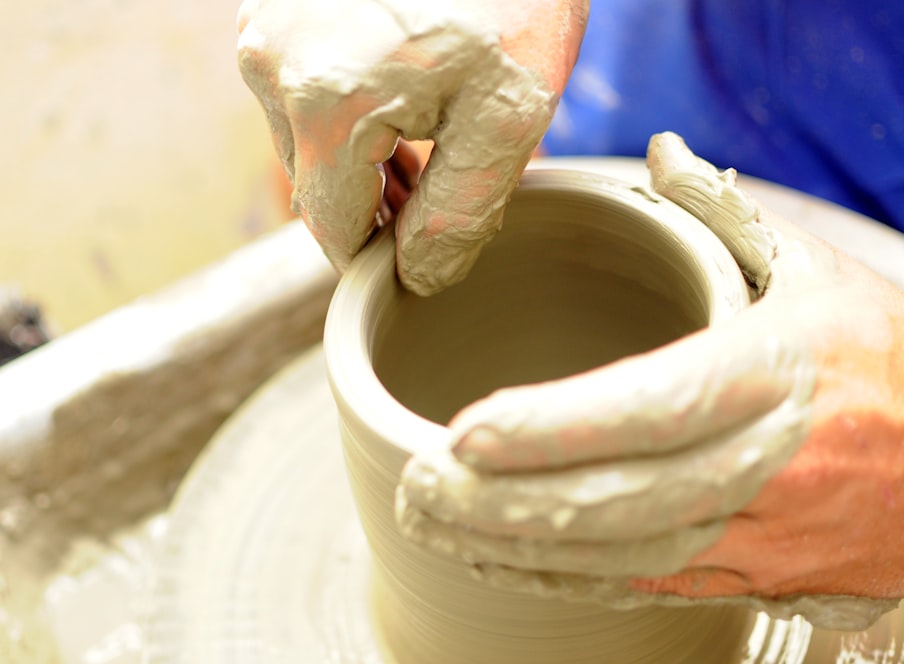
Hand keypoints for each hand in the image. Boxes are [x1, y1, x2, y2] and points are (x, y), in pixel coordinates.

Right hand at [237, 0, 587, 293]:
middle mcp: (271, 65)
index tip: (417, 264)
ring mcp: (263, 27)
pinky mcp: (271, 5)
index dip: (375, 260)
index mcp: (324, 103)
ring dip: (358, 161)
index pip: (333, 230)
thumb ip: (459, 214)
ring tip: (425, 155)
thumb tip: (416, 278)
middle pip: (315, 185)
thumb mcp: (509, 113)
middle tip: (436, 202)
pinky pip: (300, 89)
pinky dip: (345, 111)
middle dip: (372, 207)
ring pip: (305, 139)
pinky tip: (399, 103)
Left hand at [395, 132, 903, 628]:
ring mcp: (758, 535)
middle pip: (622, 499)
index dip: (557, 428)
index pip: (652, 406)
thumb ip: (724, 218)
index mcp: (776, 375)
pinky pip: (644, 583)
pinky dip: (562, 576)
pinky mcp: (749, 578)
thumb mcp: (817, 274)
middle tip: (418, 483)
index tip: (466, 431)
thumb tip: (659, 155)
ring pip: (623, 556)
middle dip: (509, 501)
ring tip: (429, 520)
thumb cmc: (884, 362)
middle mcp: (764, 465)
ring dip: (516, 546)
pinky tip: (494, 559)